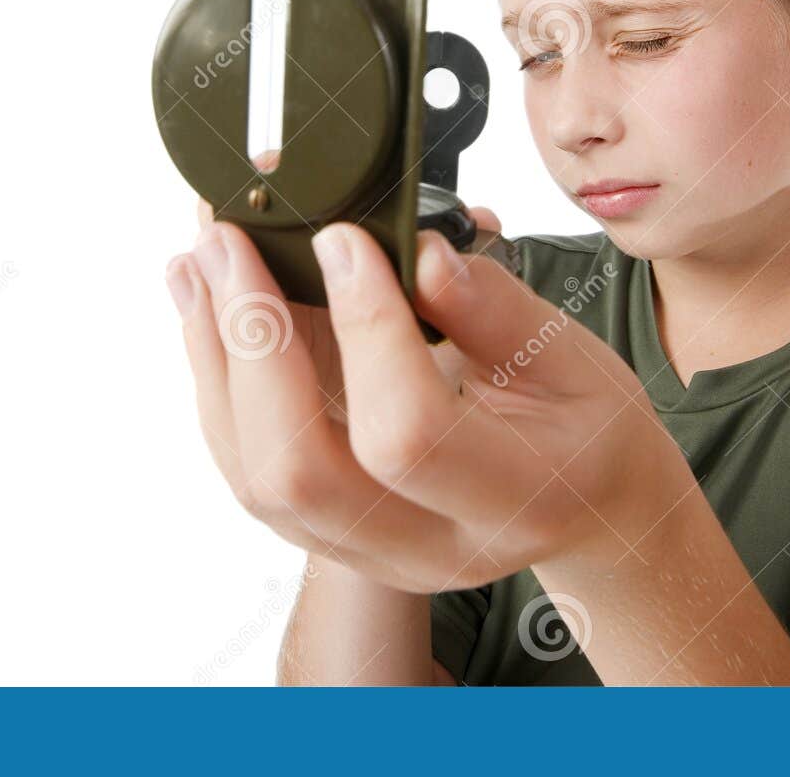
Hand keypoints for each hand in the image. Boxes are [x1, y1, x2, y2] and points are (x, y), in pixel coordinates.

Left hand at [166, 208, 691, 593]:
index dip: (363, 329)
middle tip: (230, 239)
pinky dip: (219, 380)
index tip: (343, 238)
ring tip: (201, 260)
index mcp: (510, 501)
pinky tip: (207, 306)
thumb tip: (417, 252)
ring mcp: (370, 551)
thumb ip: (495, 309)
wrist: (587, 511)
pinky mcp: (330, 533)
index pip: (406, 432)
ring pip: (256, 475)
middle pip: (299, 473)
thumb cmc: (588, 428)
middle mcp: (428, 545)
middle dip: (252, 344)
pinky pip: (250, 468)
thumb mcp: (575, 359)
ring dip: (217, 357)